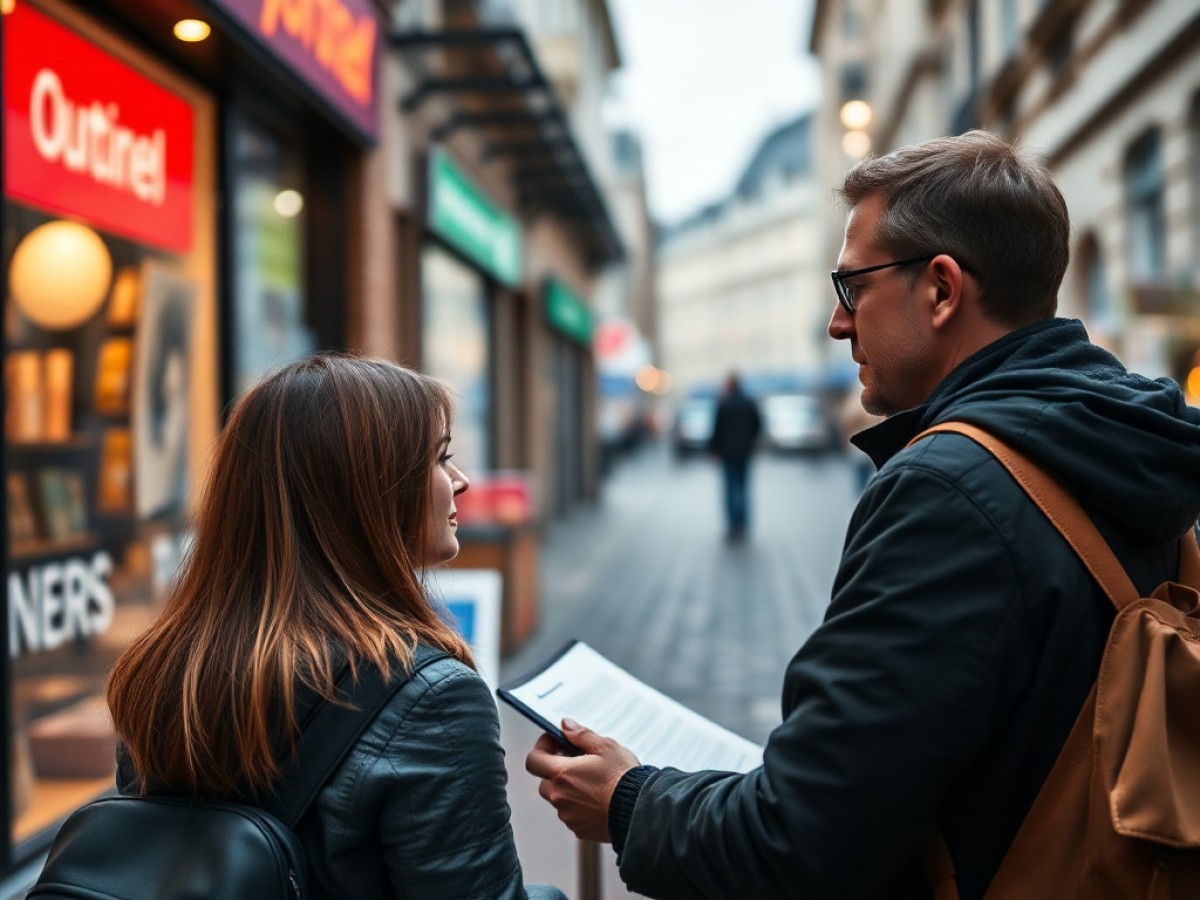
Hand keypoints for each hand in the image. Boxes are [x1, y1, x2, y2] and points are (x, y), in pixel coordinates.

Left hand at [525, 718, 639, 842]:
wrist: (639, 811)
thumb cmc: (623, 778)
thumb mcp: (605, 747)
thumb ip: (581, 735)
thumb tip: (566, 726)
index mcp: (562, 773)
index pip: (533, 760)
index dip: (541, 748)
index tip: (555, 744)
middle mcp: (560, 796)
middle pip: (545, 781)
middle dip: (556, 771)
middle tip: (576, 763)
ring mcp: (568, 816)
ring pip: (558, 799)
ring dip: (568, 789)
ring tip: (592, 782)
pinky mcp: (579, 829)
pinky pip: (571, 814)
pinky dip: (578, 806)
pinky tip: (597, 799)